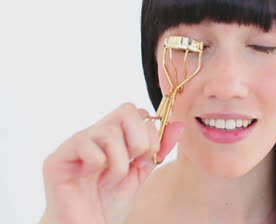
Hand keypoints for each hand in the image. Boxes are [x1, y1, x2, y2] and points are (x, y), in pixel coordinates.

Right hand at [40, 103, 183, 223]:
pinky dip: (98, 164)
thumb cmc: (109, 203)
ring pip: (110, 129)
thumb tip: (179, 124)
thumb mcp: (141, 173)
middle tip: (134, 164)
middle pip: (126, 110)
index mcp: (112, 136)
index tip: (147, 158)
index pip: (137, 111)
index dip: (150, 133)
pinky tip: (91, 177)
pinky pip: (86, 144)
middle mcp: (93, 134)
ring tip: (112, 178)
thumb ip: (157, 149)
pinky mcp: (57, 158)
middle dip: (140, 141)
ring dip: (120, 160)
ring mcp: (74, 144)